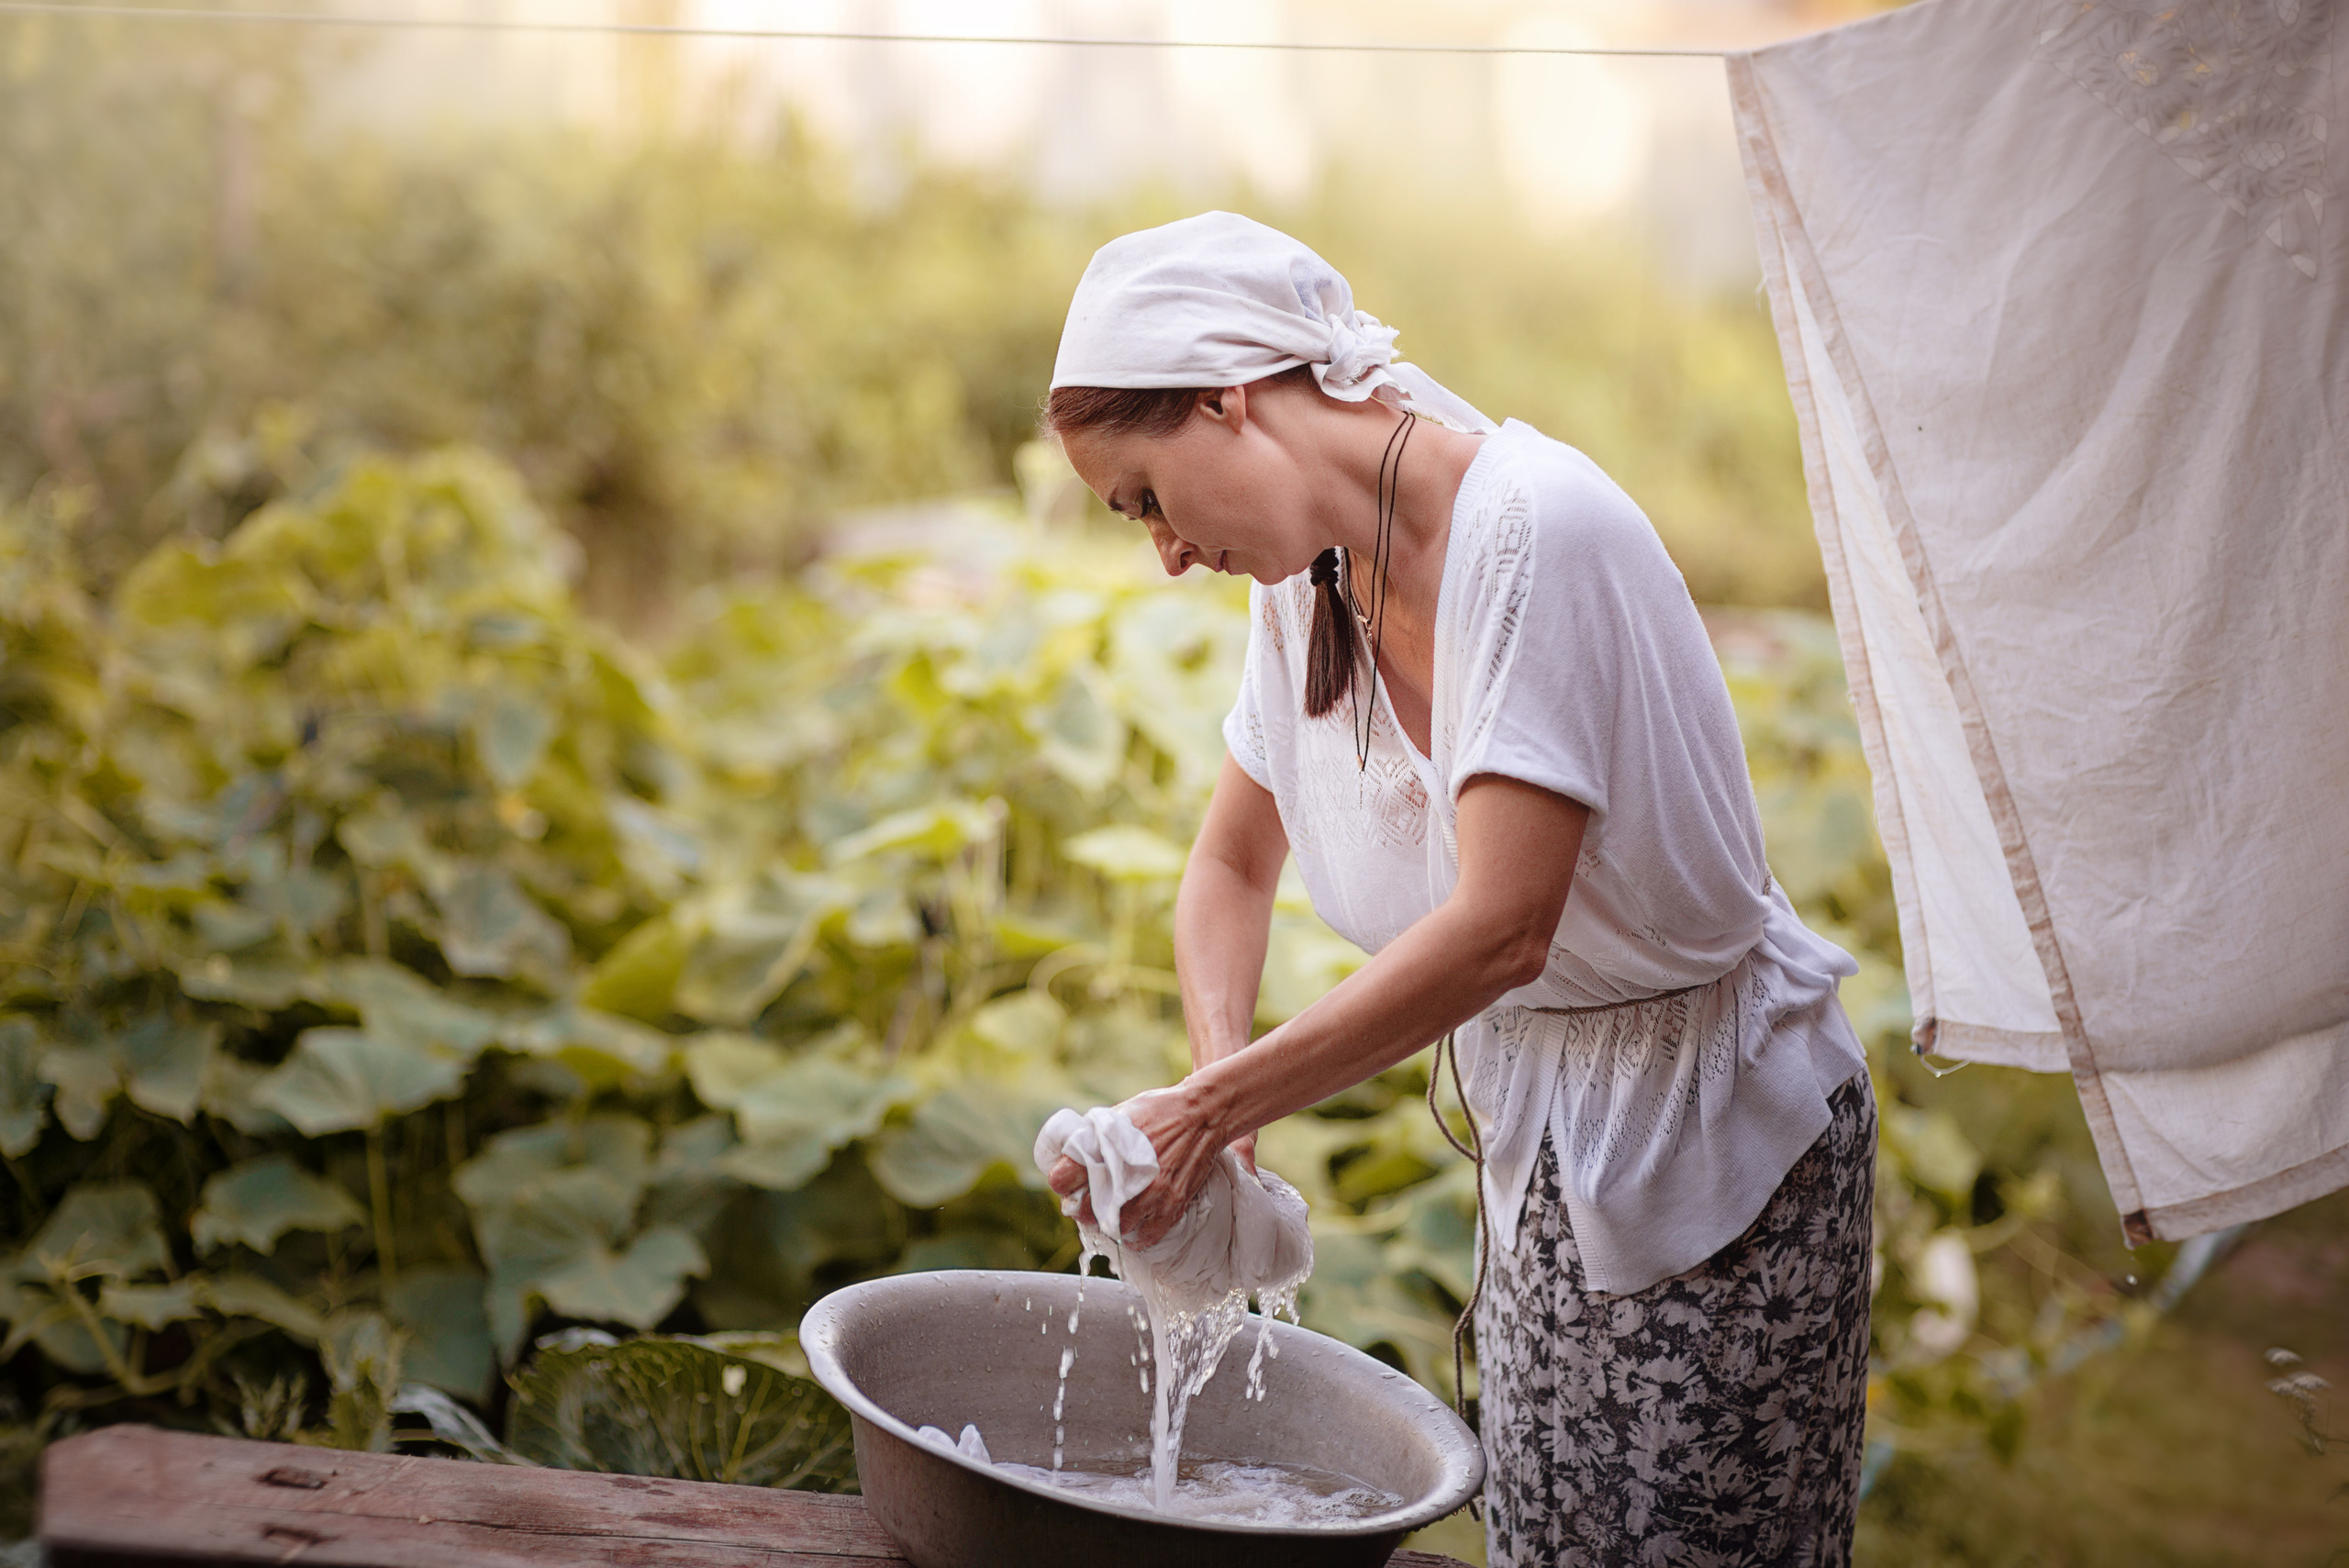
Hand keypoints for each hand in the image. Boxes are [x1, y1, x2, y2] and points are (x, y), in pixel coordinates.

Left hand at [1045, 1079, 1241, 1248]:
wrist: (1202, 1113)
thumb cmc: (1160, 1110)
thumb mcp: (1119, 1113)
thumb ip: (1096, 1136)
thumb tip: (1074, 1152)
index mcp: (1106, 1149)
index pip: (1063, 1178)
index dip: (1062, 1180)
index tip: (1067, 1182)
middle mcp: (1125, 1175)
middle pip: (1085, 1210)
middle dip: (1082, 1206)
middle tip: (1087, 1201)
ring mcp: (1150, 1193)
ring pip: (1114, 1227)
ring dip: (1109, 1222)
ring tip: (1112, 1212)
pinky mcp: (1172, 1204)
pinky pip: (1147, 1236)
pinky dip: (1138, 1237)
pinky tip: (1135, 1228)